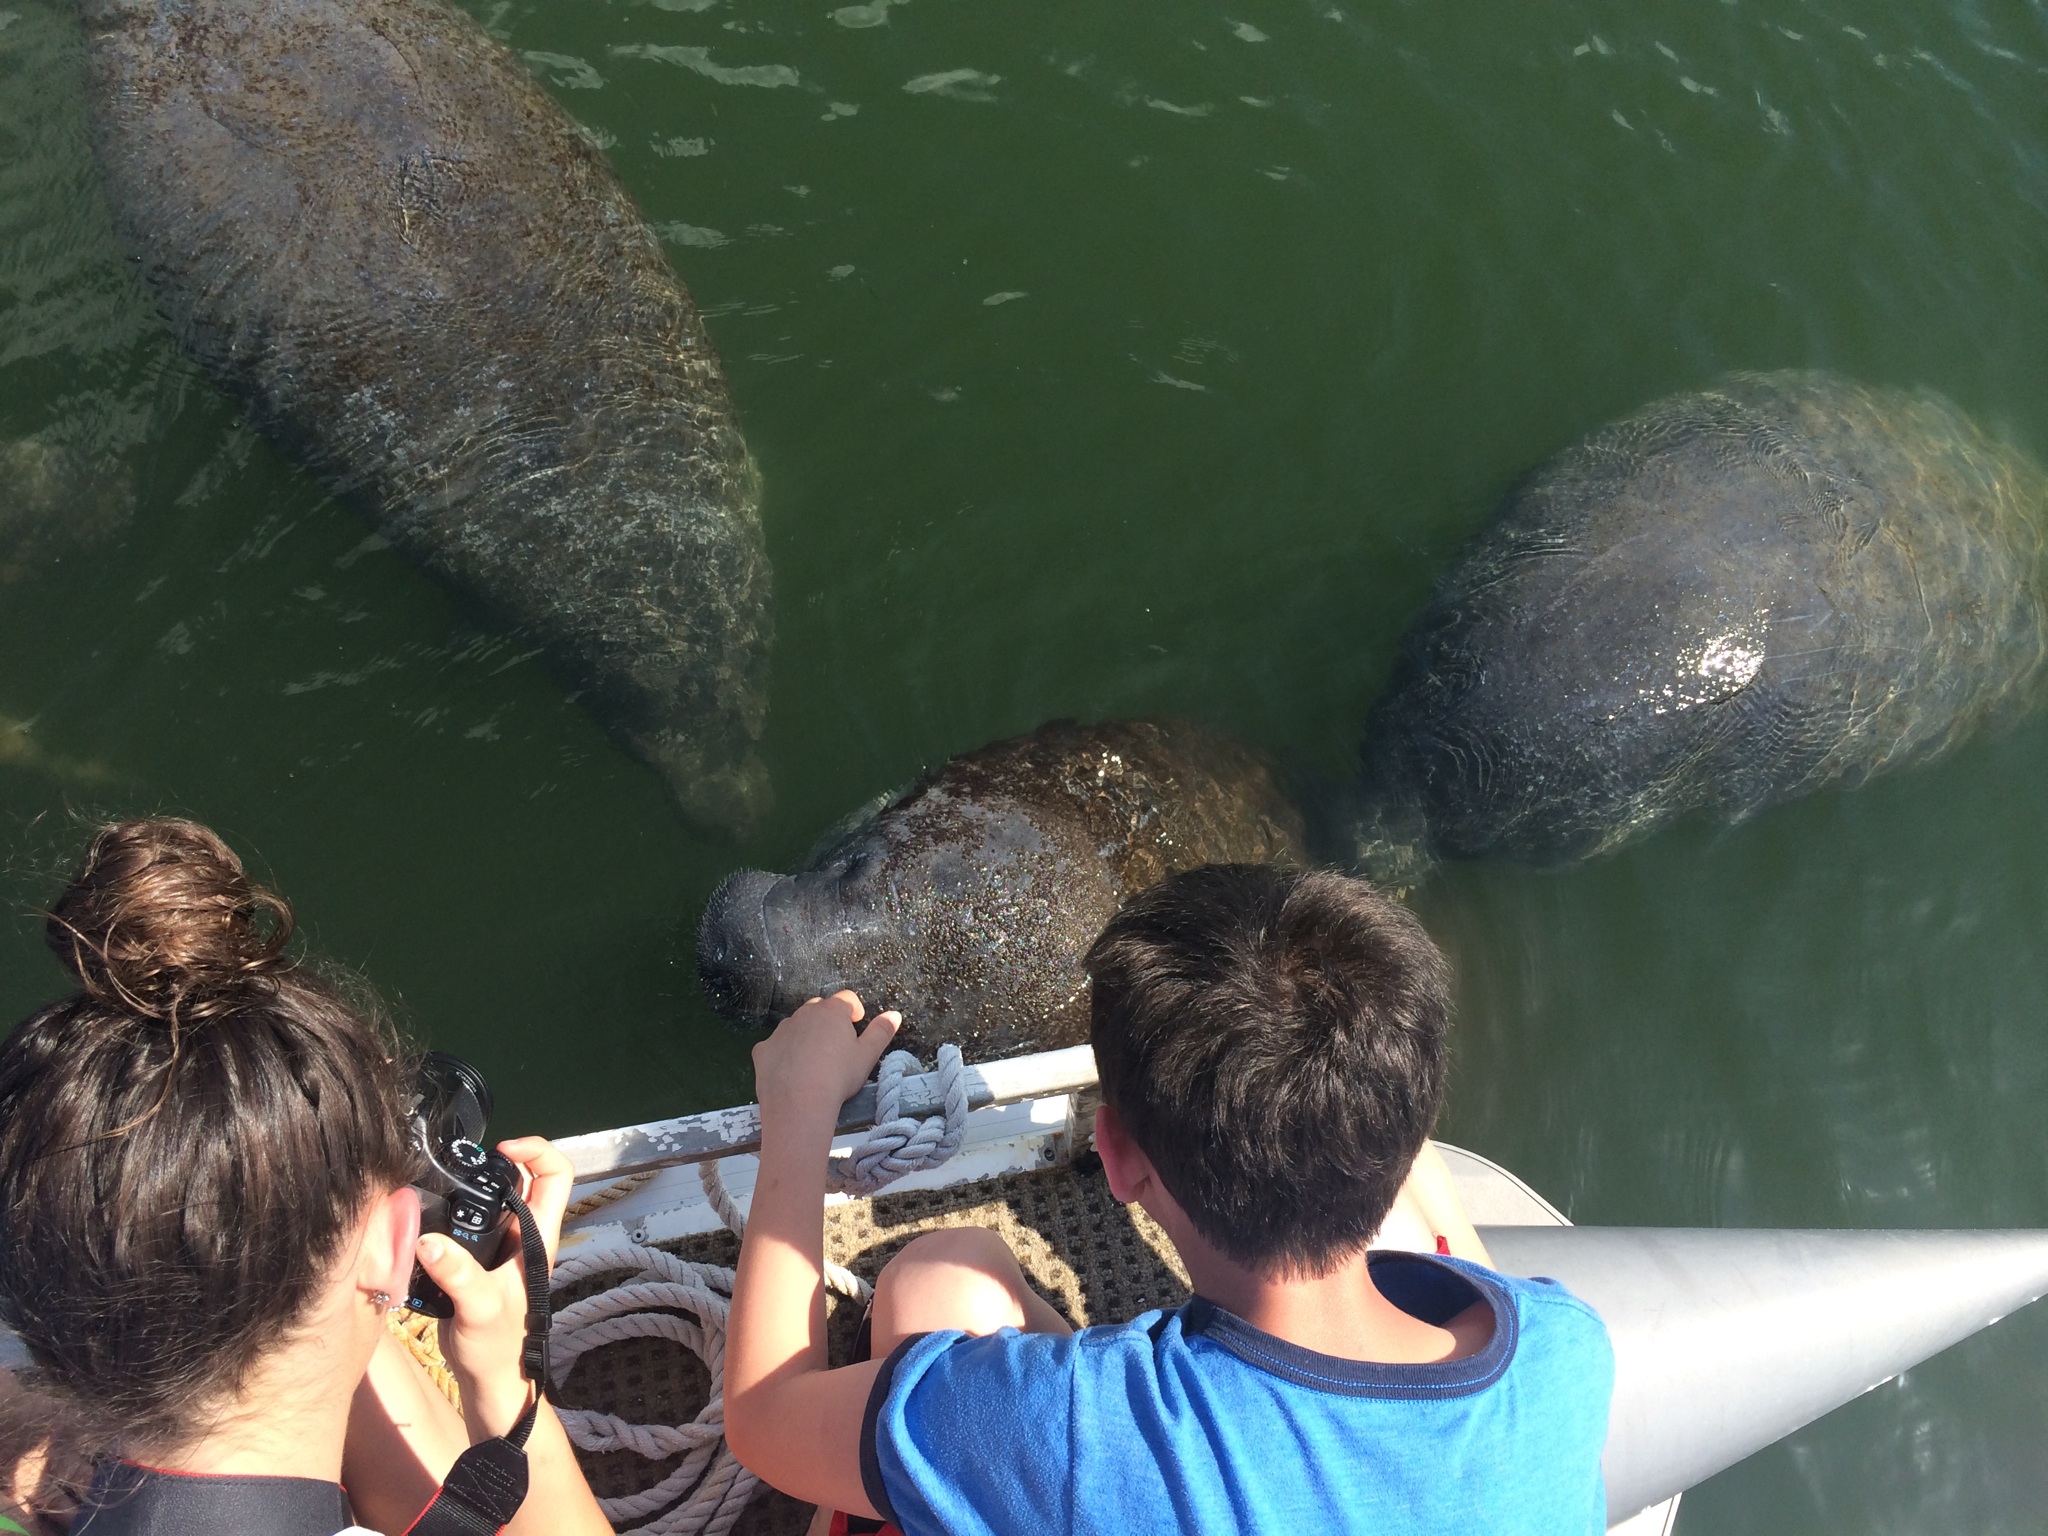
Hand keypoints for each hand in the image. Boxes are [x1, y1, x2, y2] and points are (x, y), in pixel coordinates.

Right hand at [414, 1135, 573, 1439]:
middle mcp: (523, 1235)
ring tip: (436, 1187)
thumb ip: (457, 1275)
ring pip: (492, 1199)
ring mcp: (501, 1247)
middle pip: (521, 1179)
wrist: (489, 1381)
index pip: (557, 1174)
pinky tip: (425, 1218)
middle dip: (493, 1164)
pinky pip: (468, 1222)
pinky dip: (450, 1212)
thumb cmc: (497, 1348)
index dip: (536, 1151)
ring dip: (470, 1188)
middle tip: (457, 1167)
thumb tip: (428, 1242)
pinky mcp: (477, 1260)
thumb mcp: (479, 1309)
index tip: (501, 1149)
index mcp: (538, 1237)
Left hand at [751, 991, 900, 1140]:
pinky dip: (784, 1053)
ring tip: (814, 1062)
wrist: (798, 1103)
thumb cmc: (839, 1076)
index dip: (854, 1009)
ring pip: (796, 1025)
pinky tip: (790, 1073)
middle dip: (828, 1020)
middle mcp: (804, 1014)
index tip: (857, 1024)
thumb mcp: (867, 1056)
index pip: (846, 998)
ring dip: (806, 1035)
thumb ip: (881, 1032)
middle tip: (837, 1046)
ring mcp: (781, 1031)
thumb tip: (894, 1014)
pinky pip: (776, 1046)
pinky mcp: (762, 1049)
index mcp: (831, 1011)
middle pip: (819, 1008)